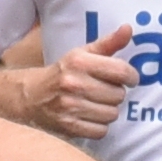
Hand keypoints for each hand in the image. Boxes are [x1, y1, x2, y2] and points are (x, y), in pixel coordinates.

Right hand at [27, 23, 137, 140]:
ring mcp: (70, 107)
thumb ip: (108, 43)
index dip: (131, 76)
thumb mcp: (82, 54)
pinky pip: (101, 131)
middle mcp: (74, 83)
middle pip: (119, 95)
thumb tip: (128, 29)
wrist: (30, 97)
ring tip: (95, 104)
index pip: (121, 71)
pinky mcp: (68, 127)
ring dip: (107, 111)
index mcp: (79, 62)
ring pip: (112, 114)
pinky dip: (98, 126)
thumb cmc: (63, 73)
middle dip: (115, 93)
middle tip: (103, 91)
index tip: (128, 78)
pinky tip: (88, 117)